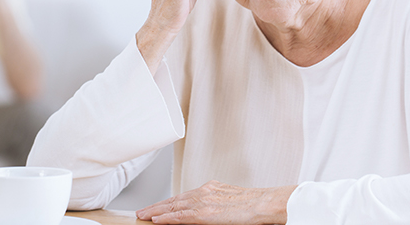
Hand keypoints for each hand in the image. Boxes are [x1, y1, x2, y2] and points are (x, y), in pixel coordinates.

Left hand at [136, 180, 295, 224]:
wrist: (266, 204)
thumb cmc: (256, 205)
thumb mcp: (232, 201)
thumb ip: (218, 204)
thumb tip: (211, 212)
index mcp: (212, 189)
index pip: (184, 196)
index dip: (169, 203)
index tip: (158, 207)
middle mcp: (205, 192)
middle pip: (175, 200)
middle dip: (158, 206)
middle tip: (143, 212)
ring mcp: (204, 201)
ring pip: (174, 206)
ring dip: (157, 211)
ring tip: (143, 216)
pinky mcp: (205, 213)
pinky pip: (181, 216)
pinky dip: (167, 217)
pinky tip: (156, 220)